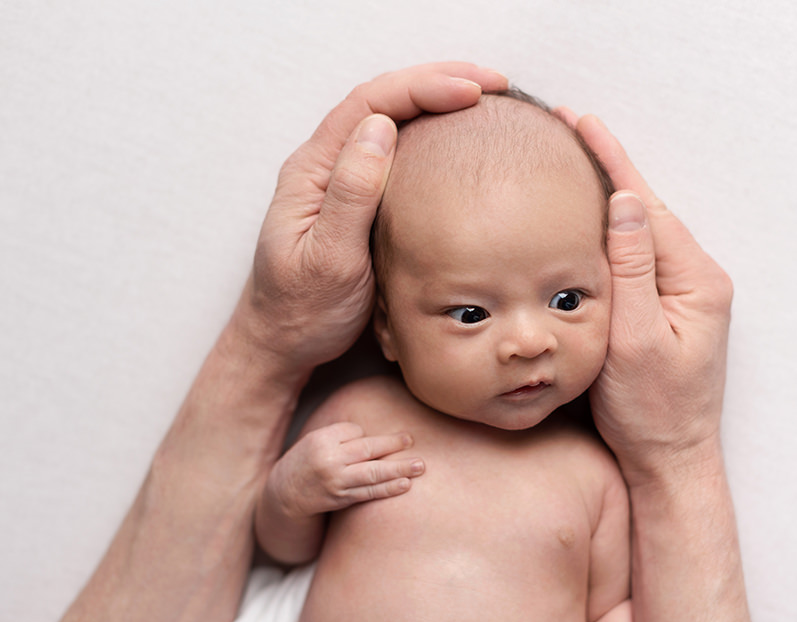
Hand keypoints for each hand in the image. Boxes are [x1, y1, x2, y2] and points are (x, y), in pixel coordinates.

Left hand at [234, 63, 508, 375]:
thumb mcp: (328, 259)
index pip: (369, 105)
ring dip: (435, 102)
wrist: (283, 347)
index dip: (422, 87)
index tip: (471, 89)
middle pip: (382, 102)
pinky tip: (456, 141)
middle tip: (494, 82)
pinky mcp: (358, 204)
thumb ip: (351, 194)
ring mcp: (341, 184)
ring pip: (391, 123)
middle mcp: (325, 168)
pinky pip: (396, 155)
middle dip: (437, 82)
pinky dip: (429, 137)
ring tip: (482, 97)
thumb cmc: (300, 312)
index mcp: (312, 172)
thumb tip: (381, 128)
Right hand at [263, 422, 423, 516]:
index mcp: (321, 440)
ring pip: (372, 474)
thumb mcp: (316, 440)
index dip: (366, 434)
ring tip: (420, 466)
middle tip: (412, 440)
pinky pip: (369, 492)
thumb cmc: (307, 460)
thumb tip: (376, 437)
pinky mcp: (342, 499)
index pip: (354, 432)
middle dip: (392, 445)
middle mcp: (329, 461)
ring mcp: (337, 482)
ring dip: (399, 470)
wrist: (285, 494)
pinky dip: (388, 488)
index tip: (373, 437)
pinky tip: (405, 484)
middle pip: (367, 450)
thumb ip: (343, 435)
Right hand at [577, 114, 733, 483]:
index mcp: (695, 281)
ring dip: (610, 196)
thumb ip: (631, 269)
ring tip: (578, 161)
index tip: (583, 122)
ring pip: (642, 233)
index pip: (646, 207)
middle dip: (610, 168)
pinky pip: (639, 258)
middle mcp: (697, 279)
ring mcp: (685, 295)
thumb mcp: (634, 339)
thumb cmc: (651, 411)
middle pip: (646, 211)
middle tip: (572, 129)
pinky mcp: (669, 309)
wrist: (669, 459)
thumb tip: (624, 202)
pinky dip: (613, 232)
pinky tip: (593, 220)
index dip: (612, 162)